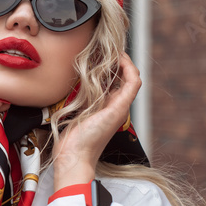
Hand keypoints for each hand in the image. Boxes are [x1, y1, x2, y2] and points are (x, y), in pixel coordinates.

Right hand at [53, 52, 141, 188]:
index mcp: (121, 104)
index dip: (127, 62)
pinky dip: (88, 78)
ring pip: (103, 81)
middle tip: (105, 50)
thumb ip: (126, 91)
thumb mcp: (115, 111)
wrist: (73, 155)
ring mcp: (97, 106)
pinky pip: (89, 89)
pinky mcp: (82, 109)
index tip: (117, 51)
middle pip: (118, 77)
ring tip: (95, 56)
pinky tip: (81, 73)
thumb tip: (131, 70)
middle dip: (115, 62)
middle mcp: (111, 104)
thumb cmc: (93, 138)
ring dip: (101, 68)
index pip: (131, 78)